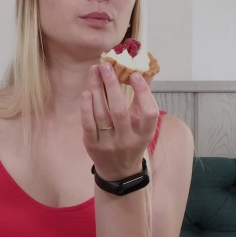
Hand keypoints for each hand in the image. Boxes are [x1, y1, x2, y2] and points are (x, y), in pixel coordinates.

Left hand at [80, 63, 159, 180]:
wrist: (119, 171)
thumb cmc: (133, 141)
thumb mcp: (143, 126)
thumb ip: (143, 101)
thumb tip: (144, 72)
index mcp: (145, 134)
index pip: (149, 113)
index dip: (143, 93)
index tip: (135, 74)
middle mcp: (128, 140)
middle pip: (120, 111)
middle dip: (112, 85)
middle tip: (106, 65)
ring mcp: (109, 144)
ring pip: (102, 114)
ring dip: (97, 90)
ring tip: (94, 71)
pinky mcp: (93, 145)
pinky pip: (88, 124)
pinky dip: (86, 108)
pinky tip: (86, 92)